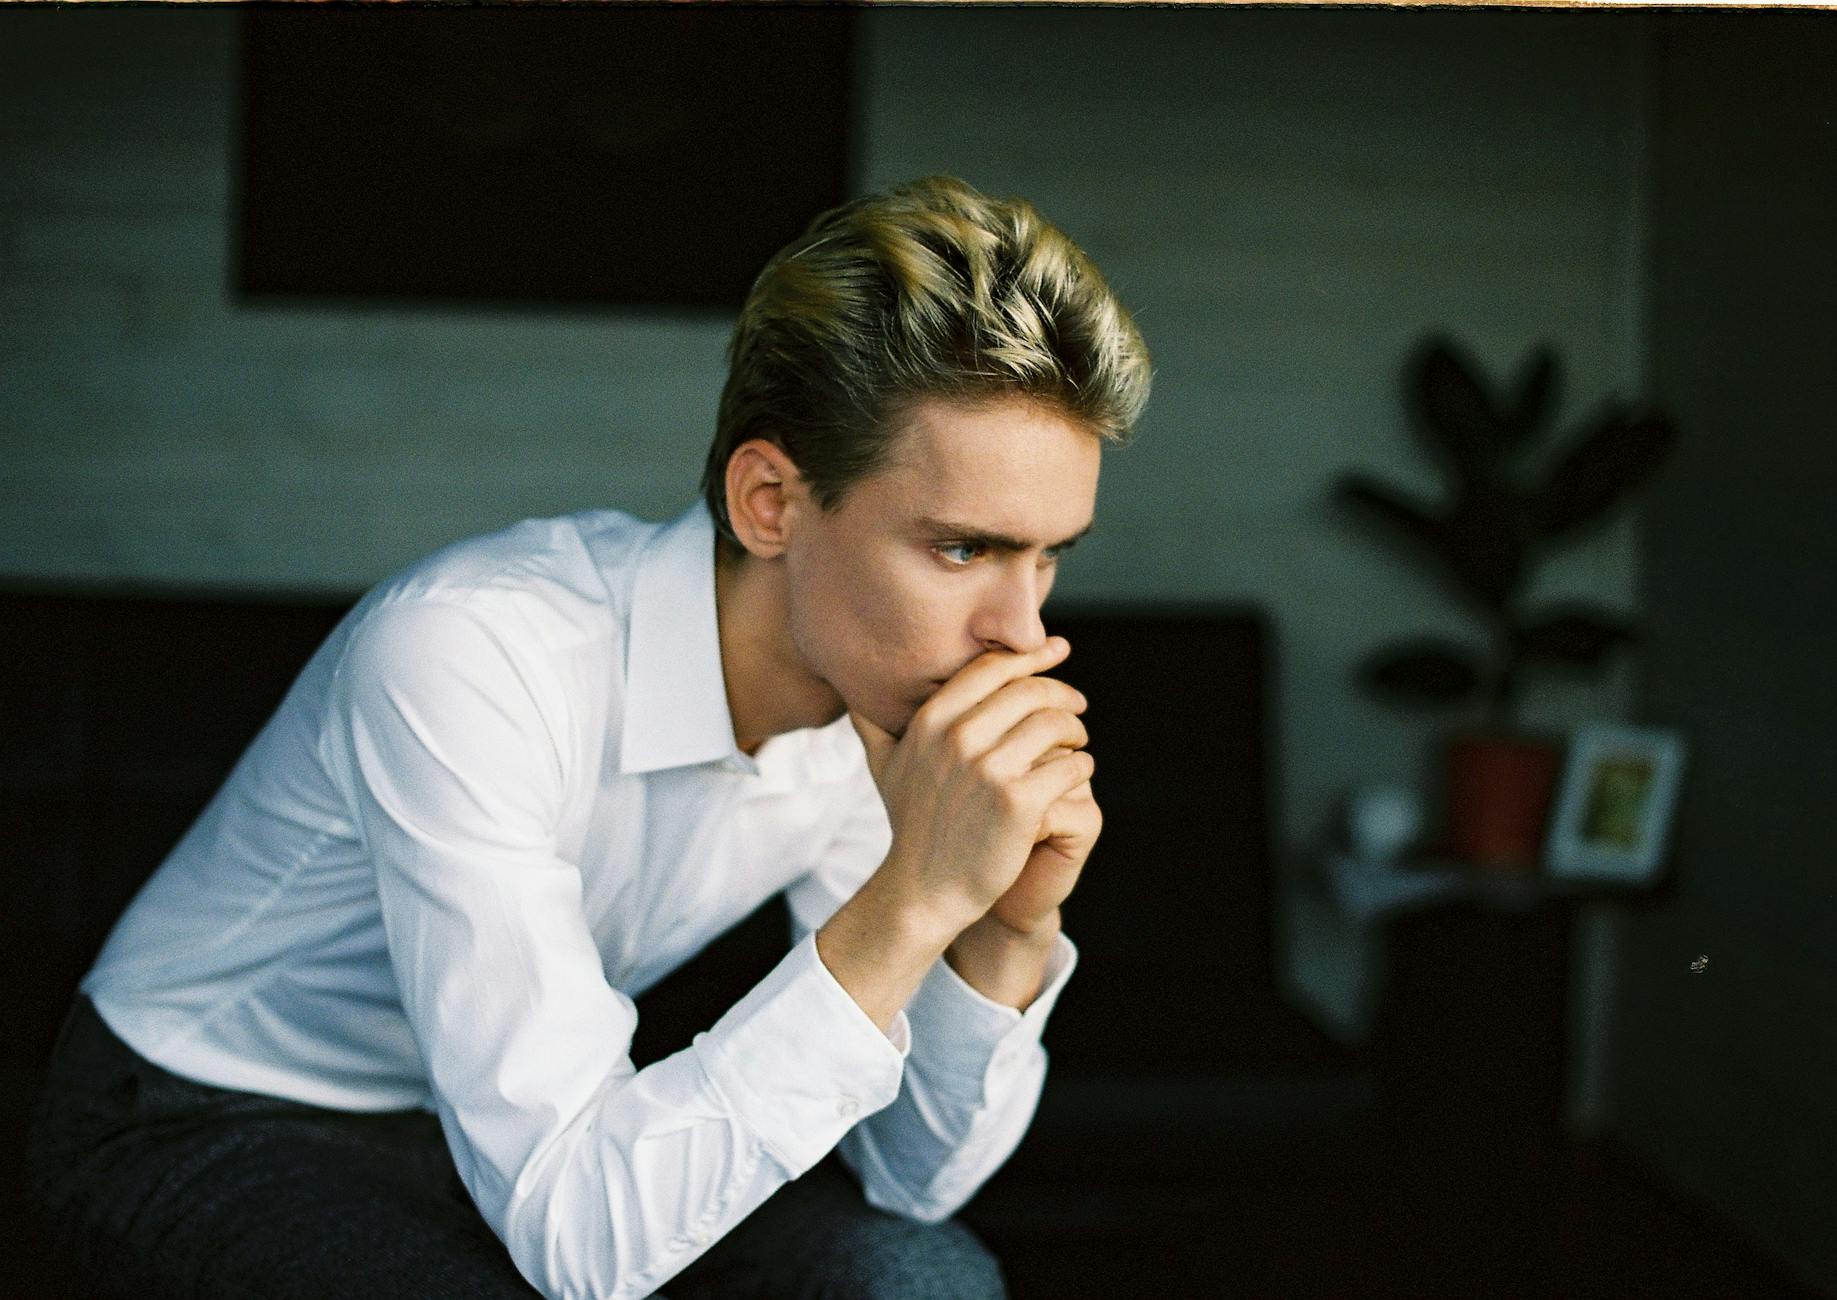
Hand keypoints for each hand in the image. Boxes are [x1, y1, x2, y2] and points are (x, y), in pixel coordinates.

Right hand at [849, 638, 1093, 938]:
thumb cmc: (911, 827)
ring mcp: (988, 769)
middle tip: (1077, 705)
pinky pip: (1070, 765)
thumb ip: (873, 724)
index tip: (1057, 649)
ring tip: (1077, 742)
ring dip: (1075, 730)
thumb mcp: (883, 768)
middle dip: (1061, 693)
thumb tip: (854, 690)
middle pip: (1029, 691)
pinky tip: (1079, 771)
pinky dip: (1081, 765)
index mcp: (931, 721)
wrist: (924, 890)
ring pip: (1055, 724)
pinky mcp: (1018, 802)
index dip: (1030, 654)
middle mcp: (957, 738)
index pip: (991, 668)